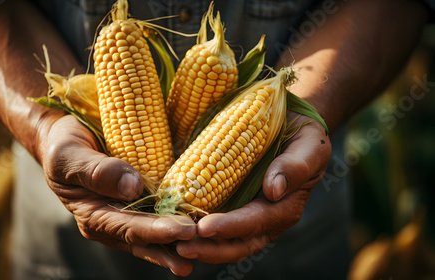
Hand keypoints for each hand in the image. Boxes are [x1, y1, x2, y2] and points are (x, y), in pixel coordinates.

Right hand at [36, 114, 196, 275]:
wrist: (65, 139)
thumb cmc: (63, 145)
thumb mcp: (70, 155)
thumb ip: (97, 171)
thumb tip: (132, 188)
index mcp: (93, 215)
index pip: (128, 227)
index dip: (156, 231)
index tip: (183, 230)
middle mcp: (111, 222)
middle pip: (145, 238)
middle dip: (173, 243)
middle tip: (201, 244)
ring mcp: (126, 215)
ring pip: (154, 236)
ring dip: (177, 244)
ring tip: (203, 252)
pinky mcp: (138, 205)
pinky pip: (158, 218)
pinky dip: (176, 228)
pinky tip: (197, 232)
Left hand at [175, 112, 330, 263]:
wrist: (292, 127)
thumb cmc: (303, 136)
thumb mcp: (310, 145)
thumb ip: (296, 166)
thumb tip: (274, 191)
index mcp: (285, 207)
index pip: (256, 222)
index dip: (230, 227)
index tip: (204, 228)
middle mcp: (265, 219)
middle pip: (237, 244)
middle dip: (209, 249)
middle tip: (182, 246)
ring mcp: (246, 215)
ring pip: (222, 241)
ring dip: (199, 246)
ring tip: (173, 243)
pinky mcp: (231, 206)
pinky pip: (213, 225)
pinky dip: (194, 231)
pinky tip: (174, 227)